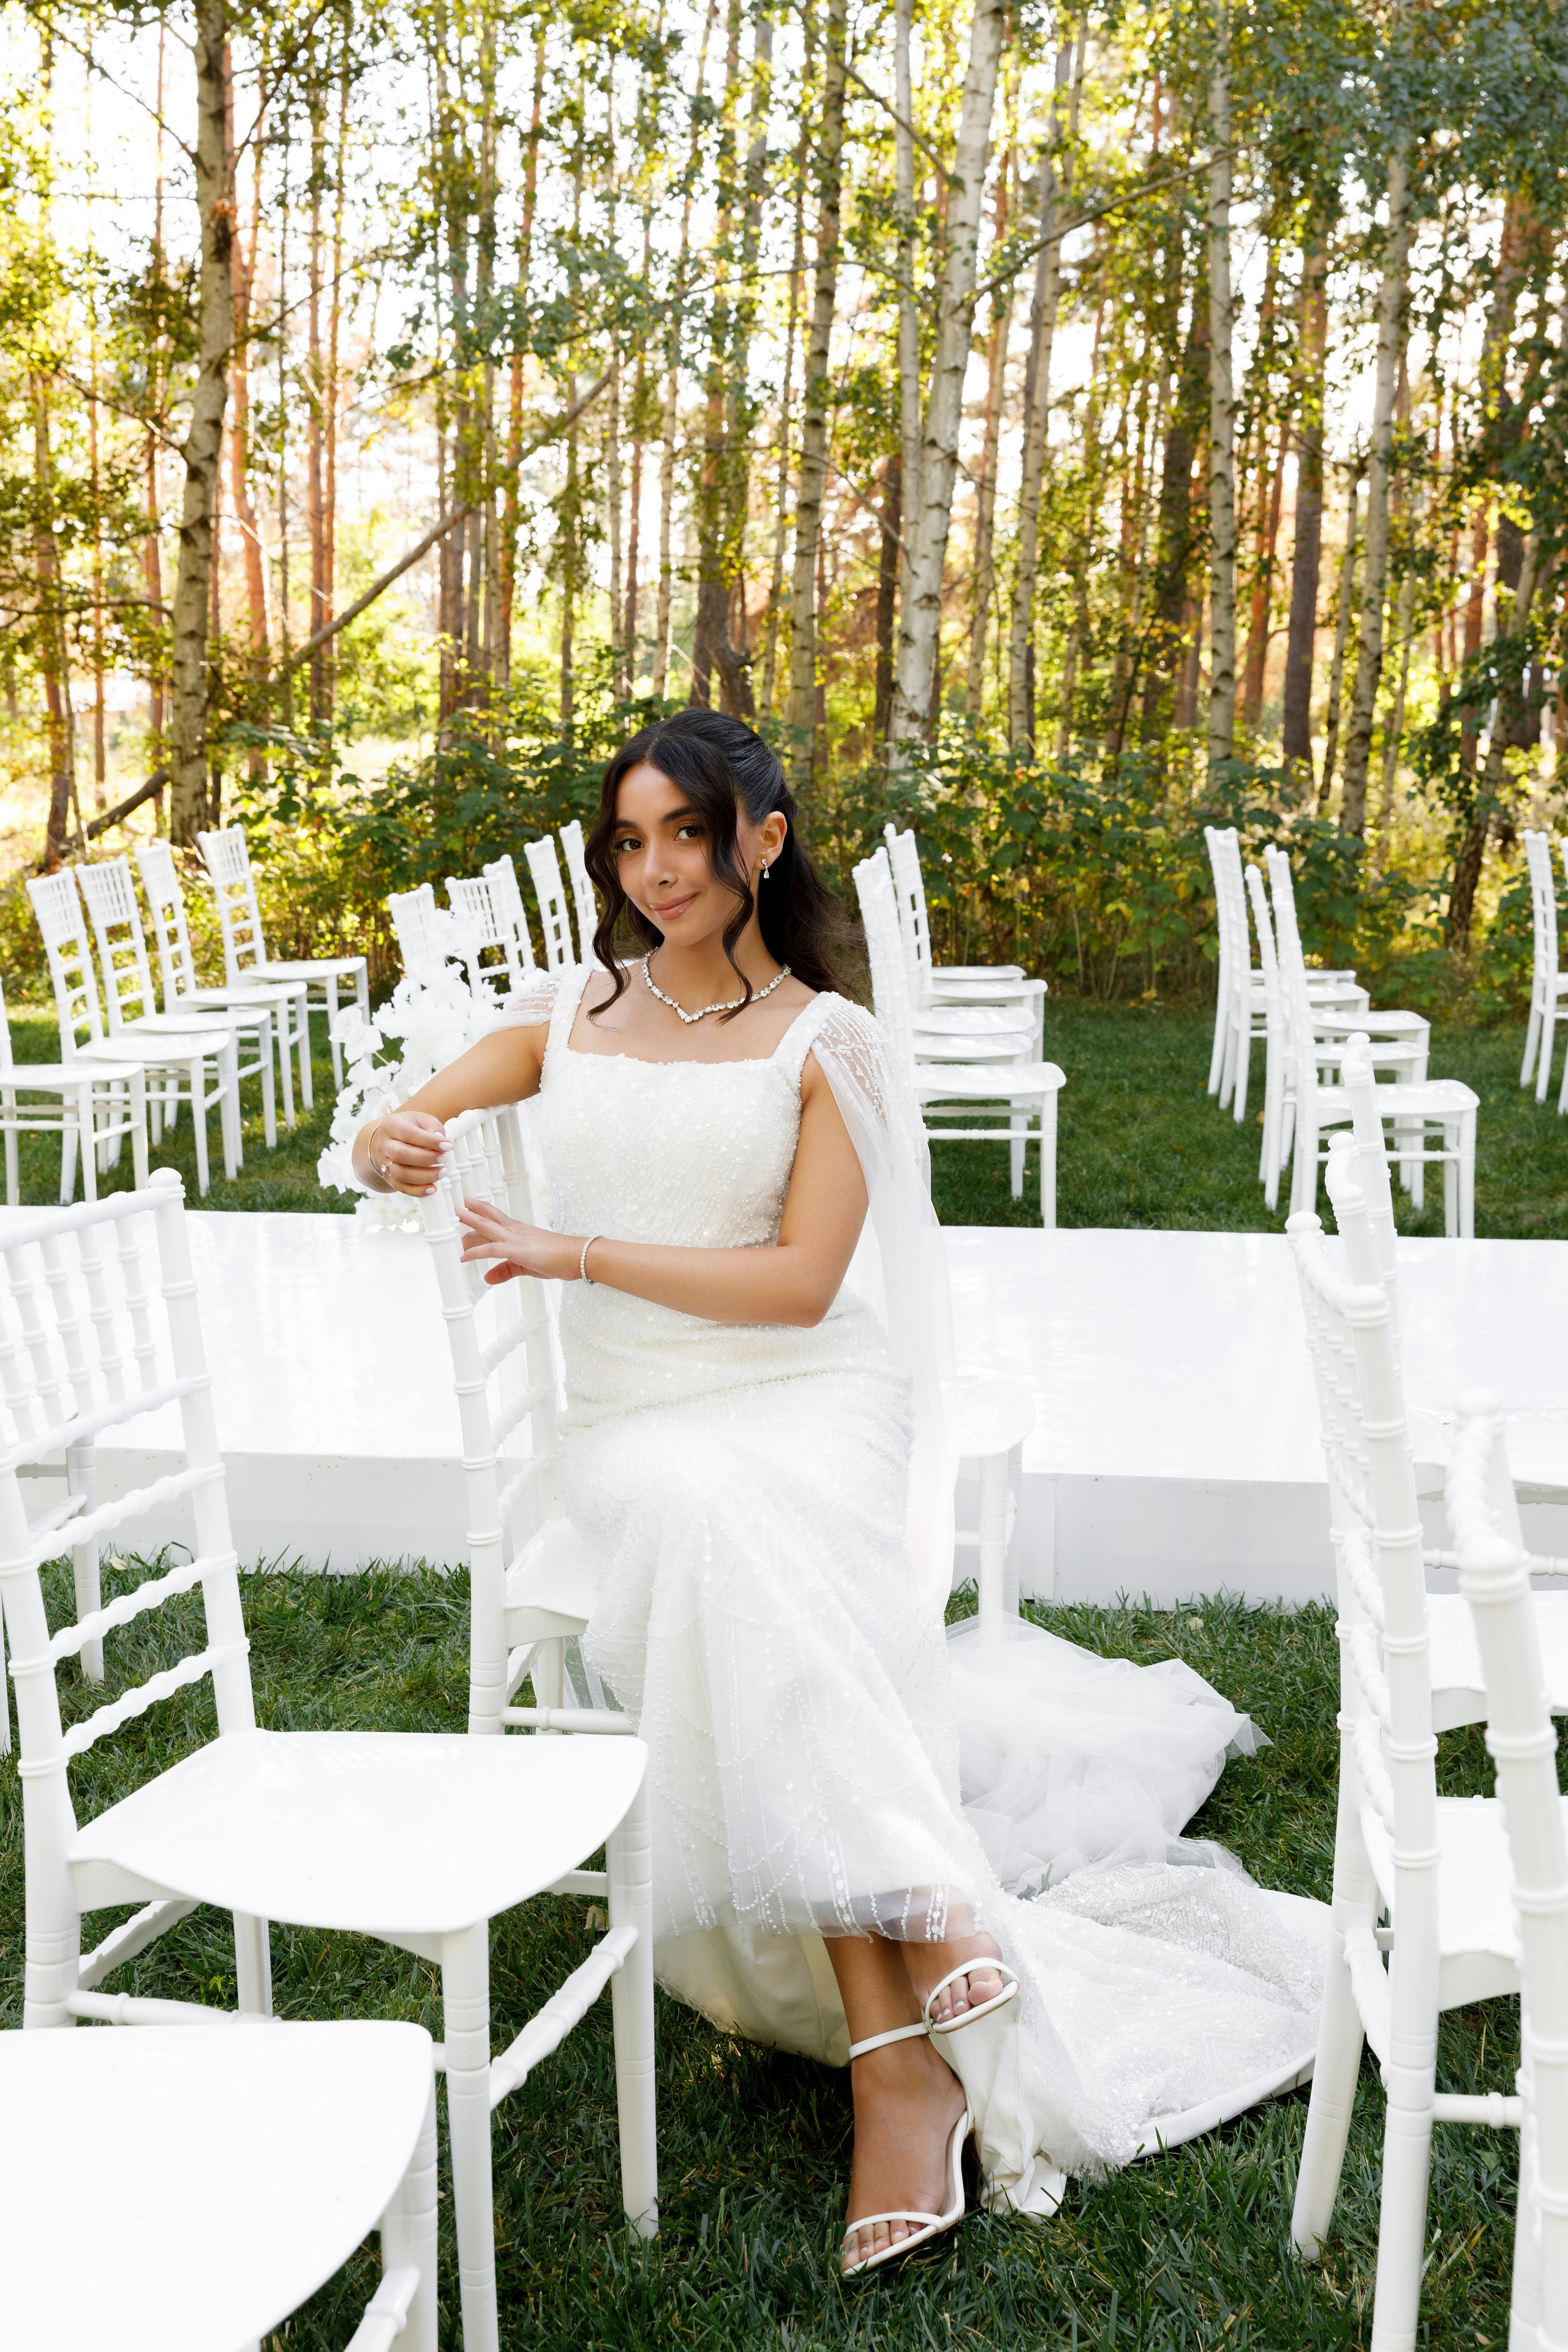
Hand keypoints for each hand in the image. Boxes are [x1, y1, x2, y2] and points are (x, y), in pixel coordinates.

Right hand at [362, 1109, 447, 1195]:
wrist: (391, 1139)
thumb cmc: (410, 1128)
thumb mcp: (422, 1120)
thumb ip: (433, 1127)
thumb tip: (440, 1139)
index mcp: (391, 1125)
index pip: (408, 1134)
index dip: (429, 1141)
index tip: (447, 1146)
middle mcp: (383, 1145)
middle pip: (401, 1154)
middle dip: (426, 1159)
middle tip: (444, 1158)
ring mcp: (383, 1162)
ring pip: (400, 1174)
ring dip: (424, 1176)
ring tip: (442, 1172)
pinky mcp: (388, 1177)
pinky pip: (401, 1187)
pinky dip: (418, 1191)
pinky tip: (433, 1188)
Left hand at [456, 1196, 577, 1285]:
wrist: (576, 1255)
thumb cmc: (558, 1258)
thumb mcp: (525, 1266)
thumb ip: (505, 1271)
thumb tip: (487, 1277)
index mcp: (518, 1231)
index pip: (495, 1218)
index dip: (481, 1211)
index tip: (468, 1206)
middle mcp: (514, 1231)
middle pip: (488, 1218)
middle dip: (471, 1212)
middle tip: (455, 1207)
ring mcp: (515, 1239)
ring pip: (487, 1227)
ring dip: (470, 1222)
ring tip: (455, 1216)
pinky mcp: (517, 1250)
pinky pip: (492, 1249)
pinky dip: (476, 1252)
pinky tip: (464, 1257)